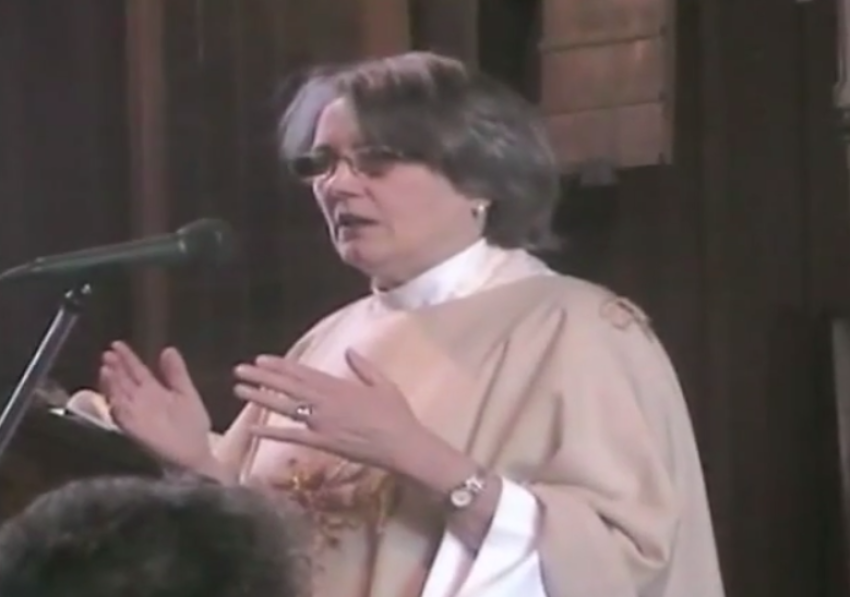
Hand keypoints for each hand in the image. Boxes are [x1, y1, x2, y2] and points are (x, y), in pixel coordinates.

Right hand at [101, 341, 213, 472]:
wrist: (196, 454)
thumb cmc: (191, 426)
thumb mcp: (186, 393)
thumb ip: (176, 373)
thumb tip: (168, 349)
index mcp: (154, 391)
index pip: (136, 371)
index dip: (127, 358)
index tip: (117, 344)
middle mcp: (141, 402)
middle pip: (124, 381)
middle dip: (115, 368)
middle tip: (107, 354)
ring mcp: (136, 416)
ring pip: (119, 397)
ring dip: (111, 384)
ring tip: (106, 369)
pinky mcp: (136, 432)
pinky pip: (123, 419)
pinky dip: (118, 407)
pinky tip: (115, 397)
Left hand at [233, 349, 424, 470]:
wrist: (402, 444)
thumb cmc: (396, 415)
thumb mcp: (384, 384)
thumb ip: (364, 367)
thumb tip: (349, 350)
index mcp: (338, 386)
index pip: (302, 373)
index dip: (280, 365)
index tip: (261, 358)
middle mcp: (325, 402)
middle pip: (287, 386)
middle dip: (262, 377)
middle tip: (239, 369)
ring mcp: (321, 423)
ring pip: (285, 407)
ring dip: (260, 398)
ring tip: (238, 389)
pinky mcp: (322, 443)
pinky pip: (292, 437)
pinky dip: (271, 433)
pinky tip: (252, 429)